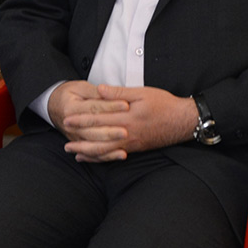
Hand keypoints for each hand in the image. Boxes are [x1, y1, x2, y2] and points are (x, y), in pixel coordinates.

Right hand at [47, 81, 132, 161]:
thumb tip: (108, 92)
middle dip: (110, 132)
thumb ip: (94, 91)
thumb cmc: (69, 95)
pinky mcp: (80, 144)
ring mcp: (75, 137)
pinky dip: (108, 156)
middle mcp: (71, 126)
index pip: (93, 108)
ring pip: (93, 145)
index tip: (126, 105)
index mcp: (71, 108)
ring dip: (110, 147)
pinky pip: (94, 154)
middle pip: (92, 130)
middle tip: (126, 131)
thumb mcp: (80, 87)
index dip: (110, 106)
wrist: (53, 106)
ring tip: (125, 146)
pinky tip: (121, 154)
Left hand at [61, 85, 202, 161]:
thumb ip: (120, 92)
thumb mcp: (143, 92)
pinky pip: (115, 155)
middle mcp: (128, 133)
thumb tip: (100, 90)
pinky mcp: (137, 148)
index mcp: (128, 117)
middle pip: (99, 137)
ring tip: (73, 152)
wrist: (184, 121)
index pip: (100, 119)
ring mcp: (132, 143)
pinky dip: (102, 157)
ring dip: (88, 152)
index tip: (67, 119)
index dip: (82, 119)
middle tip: (64, 142)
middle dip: (81, 139)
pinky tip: (91, 158)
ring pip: (106, 150)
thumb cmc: (164, 104)